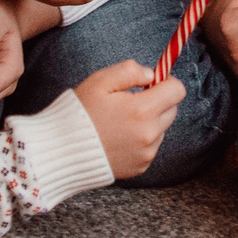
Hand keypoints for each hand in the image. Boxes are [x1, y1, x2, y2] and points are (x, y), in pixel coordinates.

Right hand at [73, 59, 184, 179]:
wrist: (60, 152)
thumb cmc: (79, 113)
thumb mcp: (100, 81)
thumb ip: (130, 71)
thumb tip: (151, 74)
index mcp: (142, 110)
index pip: (177, 90)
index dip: (166, 82)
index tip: (149, 84)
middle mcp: (149, 134)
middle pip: (172, 110)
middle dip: (157, 101)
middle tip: (131, 101)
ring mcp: (146, 153)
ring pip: (161, 129)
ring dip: (149, 122)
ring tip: (120, 123)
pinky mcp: (140, 167)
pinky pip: (150, 147)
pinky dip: (140, 141)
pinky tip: (118, 138)